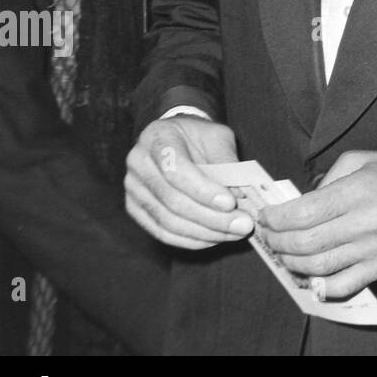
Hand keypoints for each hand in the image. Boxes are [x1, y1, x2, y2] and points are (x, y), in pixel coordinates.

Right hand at [125, 115, 251, 248]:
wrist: (176, 137)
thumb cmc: (199, 136)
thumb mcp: (217, 136)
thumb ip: (226, 161)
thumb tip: (239, 195)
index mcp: (157, 138)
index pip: (175, 170)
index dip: (203, 190)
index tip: (231, 203)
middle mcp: (139, 164)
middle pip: (172, 200)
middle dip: (211, 218)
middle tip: (242, 225)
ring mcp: (133, 189)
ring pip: (167, 221)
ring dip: (205, 232)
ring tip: (234, 233)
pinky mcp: (136, 210)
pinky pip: (162, 232)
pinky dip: (191, 240)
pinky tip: (214, 238)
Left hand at [257, 151, 376, 299]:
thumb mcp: (363, 160)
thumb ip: (328, 179)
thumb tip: (301, 204)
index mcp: (360, 190)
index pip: (305, 213)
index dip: (277, 218)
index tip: (267, 216)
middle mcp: (367, 222)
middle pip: (306, 243)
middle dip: (278, 241)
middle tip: (269, 234)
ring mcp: (375, 249)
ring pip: (319, 267)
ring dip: (292, 262)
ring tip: (283, 251)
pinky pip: (343, 285)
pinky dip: (319, 285)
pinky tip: (308, 273)